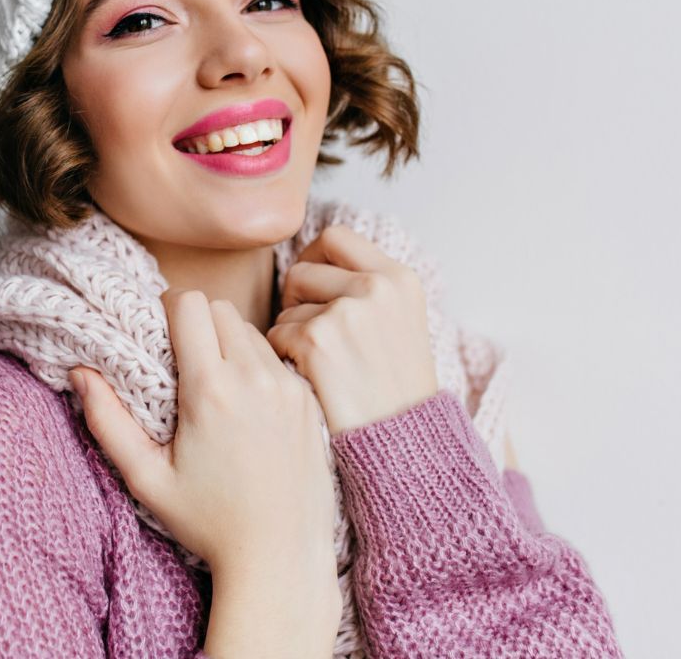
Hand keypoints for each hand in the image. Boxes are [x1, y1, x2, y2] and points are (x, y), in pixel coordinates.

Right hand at [68, 287, 342, 631]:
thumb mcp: (147, 478)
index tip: (161, 338)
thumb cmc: (208, 523)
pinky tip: (248, 407)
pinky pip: (278, 359)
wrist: (281, 557)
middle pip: (221, 309)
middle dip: (197, 324)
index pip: (190, 303)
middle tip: (185, 362)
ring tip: (217, 386)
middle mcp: (255, 379)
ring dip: (229, 343)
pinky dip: (258, 367)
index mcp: (211, 390)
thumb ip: (107, 421)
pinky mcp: (311, 401)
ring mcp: (289, 387)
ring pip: (252, 330)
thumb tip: (79, 373)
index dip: (168, 310)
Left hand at [266, 224, 439, 433]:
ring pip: (288, 304)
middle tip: (313, 334)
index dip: (314, 258)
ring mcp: (347, 312)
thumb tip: (312, 258)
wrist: (405, 443)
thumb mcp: (400, 322)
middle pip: (302, 269)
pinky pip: (276, 334)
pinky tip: (311, 378)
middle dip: (297, 300)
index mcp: (399, 278)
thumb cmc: (395, 387)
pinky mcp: (318, 340)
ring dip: (292, 331)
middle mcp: (377, 287)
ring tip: (322, 364)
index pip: (335, 237)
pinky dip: (285, 356)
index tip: (313, 287)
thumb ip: (367, 287)